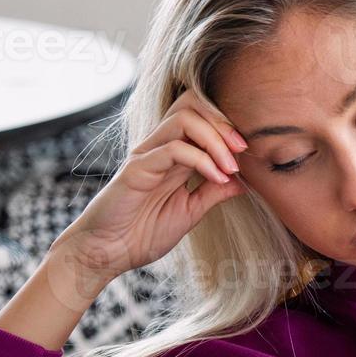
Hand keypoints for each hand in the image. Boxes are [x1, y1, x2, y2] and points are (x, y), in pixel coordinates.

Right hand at [51, 89, 250, 285]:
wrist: (108, 253)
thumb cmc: (143, 233)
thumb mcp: (190, 212)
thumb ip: (213, 193)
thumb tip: (245, 181)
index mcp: (174, 154)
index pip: (200, 115)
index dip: (227, 125)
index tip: (247, 152)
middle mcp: (160, 147)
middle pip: (191, 104)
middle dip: (223, 121)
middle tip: (243, 149)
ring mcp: (147, 154)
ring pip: (183, 119)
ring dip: (215, 139)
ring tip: (231, 166)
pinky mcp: (137, 168)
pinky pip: (173, 149)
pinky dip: (202, 160)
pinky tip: (216, 178)